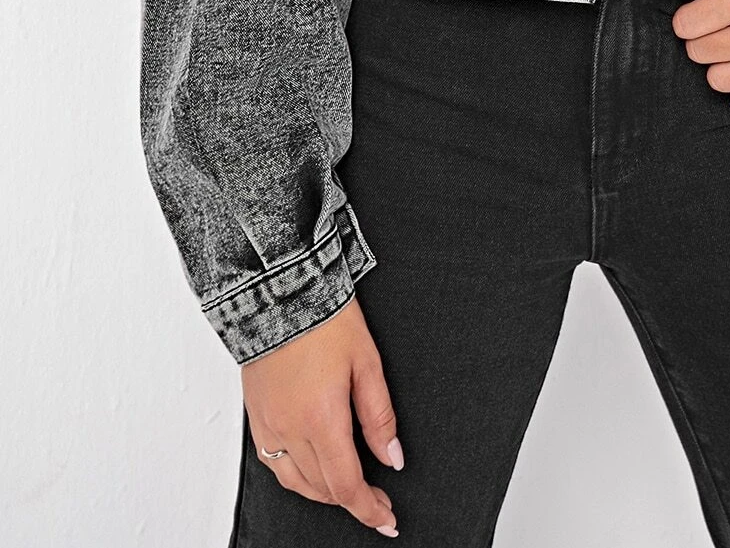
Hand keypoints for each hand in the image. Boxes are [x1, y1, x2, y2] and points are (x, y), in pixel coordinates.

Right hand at [240, 294, 403, 536]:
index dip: (369, 509)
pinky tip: (314, 468)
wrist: (278, 291)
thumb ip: (380, 417)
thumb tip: (392, 458)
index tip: (387, 519)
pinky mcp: (255, 417)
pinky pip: (275, 463)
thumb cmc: (325, 319)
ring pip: (296, 483)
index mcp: (321, 419)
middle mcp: (289, 430)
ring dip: (325, 493)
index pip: (346, 485)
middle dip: (353, 502)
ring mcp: (268, 425)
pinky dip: (298, 476)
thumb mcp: (367, 363)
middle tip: (379, 500)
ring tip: (351, 488)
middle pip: (322, 490)